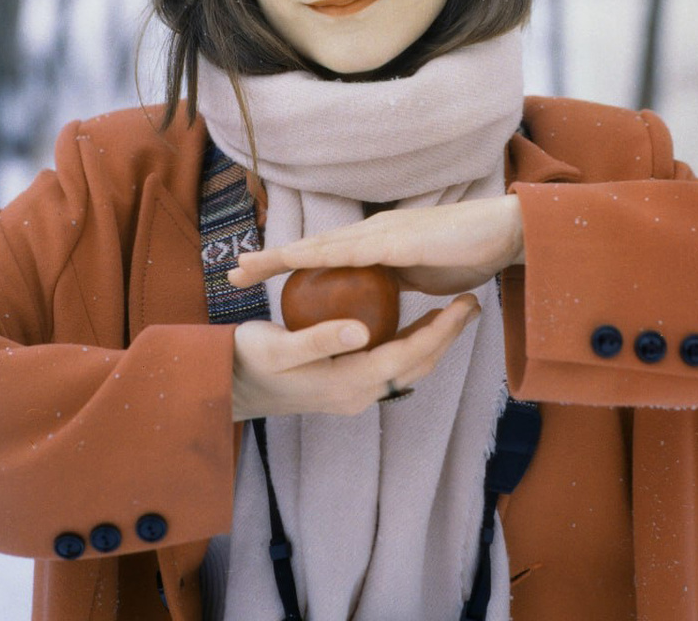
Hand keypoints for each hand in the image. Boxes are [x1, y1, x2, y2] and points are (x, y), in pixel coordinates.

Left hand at [227, 193, 524, 298]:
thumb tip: (380, 304)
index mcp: (377, 243)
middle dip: (272, 260)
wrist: (507, 232)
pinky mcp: (401, 240)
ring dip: (285, 256)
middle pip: (313, 248)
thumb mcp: (421, 276)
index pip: (325, 256)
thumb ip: (397, 284)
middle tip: (232, 271)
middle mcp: (374, 233)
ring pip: (324, 246)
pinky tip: (297, 259)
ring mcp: (385, 233)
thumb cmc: (469, 251)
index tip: (256, 275)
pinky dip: (323, 254)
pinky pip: (355, 249)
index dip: (290, 264)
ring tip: (248, 267)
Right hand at [231, 294, 481, 420]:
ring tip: (454, 308)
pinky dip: (409, 342)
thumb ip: (319, 338)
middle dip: (446, 336)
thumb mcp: (279, 346)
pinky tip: (414, 319)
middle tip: (470, 302)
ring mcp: (352, 391)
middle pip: (414, 365)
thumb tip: (362, 330)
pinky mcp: (345, 381)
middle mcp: (356, 394)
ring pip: (405, 366)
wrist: (226, 384)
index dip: (438, 332)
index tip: (462, 306)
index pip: (406, 357)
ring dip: (432, 340)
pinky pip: (389, 363)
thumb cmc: (248, 360)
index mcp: (346, 384)